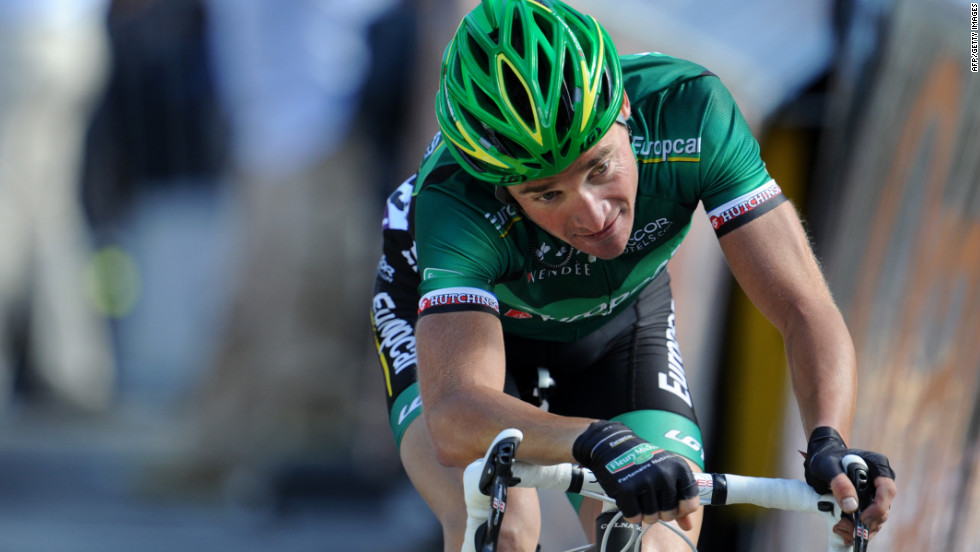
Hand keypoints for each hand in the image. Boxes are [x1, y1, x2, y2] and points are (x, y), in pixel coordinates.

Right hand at [573, 421, 698, 526]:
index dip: (681, 509)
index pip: (690, 504)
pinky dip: (631, 514)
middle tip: (652, 500)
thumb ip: (680, 498)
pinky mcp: (626, 489)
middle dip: (661, 513)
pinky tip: (629, 502)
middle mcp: (664, 474)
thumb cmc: (644, 460)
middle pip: (670, 514)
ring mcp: (645, 481)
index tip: (674, 505)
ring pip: (652, 517)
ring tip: (640, 499)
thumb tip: (687, 526)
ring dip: (645, 514)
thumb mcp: (667, 471)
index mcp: (679, 468)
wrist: (614, 445)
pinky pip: (634, 516)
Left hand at [803, 427, 897, 542]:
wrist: (820, 459)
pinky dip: (856, 530)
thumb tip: (851, 507)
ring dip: (860, 529)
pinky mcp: (867, 505)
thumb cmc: (825, 458)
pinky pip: (867, 522)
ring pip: (876, 519)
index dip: (878, 507)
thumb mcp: (827, 466)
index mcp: (877, 467)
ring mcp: (875, 495)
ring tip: (839, 529)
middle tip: (845, 527)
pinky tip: (842, 532)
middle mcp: (880, 482)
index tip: (862, 517)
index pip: (887, 490)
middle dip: (867, 523)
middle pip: (883, 509)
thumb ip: (839, 483)